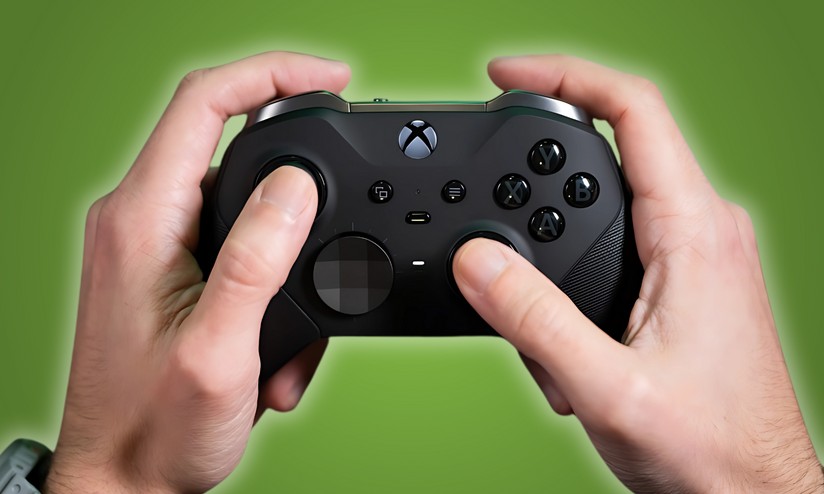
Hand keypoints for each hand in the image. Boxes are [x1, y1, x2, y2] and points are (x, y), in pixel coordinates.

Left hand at [45, 52, 349, 493]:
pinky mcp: (174, 271)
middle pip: (230, 146)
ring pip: (244, 208)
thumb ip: (255, 261)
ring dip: (288, 259)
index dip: (271, 74)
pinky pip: (237, 248)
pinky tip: (273, 350)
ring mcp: (157, 246)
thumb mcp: (218, 351)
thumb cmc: (153, 430)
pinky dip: (272, 288)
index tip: (330, 80)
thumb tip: (297, 185)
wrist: (123, 482)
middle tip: (338, 215)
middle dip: (298, 184)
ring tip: (291, 336)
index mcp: (142, 221)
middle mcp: (142, 221)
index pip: (204, 103)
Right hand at [453, 55, 823, 492]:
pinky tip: (570, 360)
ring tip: (549, 347)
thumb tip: (476, 260)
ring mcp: (690, 255)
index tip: (504, 77)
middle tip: (496, 234)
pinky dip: (569, 292)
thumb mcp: (607, 386)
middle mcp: (698, 229)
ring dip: (551, 262)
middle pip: (606, 154)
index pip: (633, 109)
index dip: (564, 76)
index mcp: (693, 230)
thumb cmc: (712, 448)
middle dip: (538, 190)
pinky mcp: (679, 282)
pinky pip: (609, 252)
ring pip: (600, 212)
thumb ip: (534, 319)